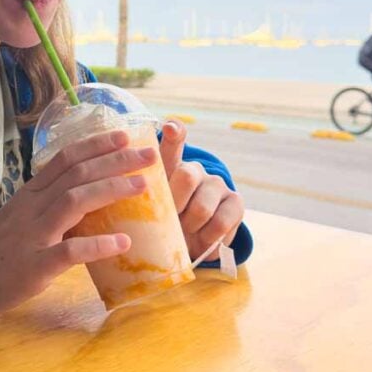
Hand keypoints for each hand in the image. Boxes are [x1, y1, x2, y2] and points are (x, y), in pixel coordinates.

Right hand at [0, 130, 157, 317]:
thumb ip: (51, 202)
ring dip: (111, 189)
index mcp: (31, 193)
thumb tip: (91, 194)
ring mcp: (34, 234)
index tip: (124, 135)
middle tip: (149, 154)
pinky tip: (123, 243)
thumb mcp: (23, 215)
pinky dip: (98, 245)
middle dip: (116, 160)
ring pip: (74, 201)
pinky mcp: (35, 265)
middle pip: (77, 173)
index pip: (65, 158)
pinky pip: (69, 251)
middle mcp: (33, 206)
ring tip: (143, 186)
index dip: (96, 144)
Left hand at [159, 120, 243, 261]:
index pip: (173, 144)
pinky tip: (203, 240)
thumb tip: (136, 198)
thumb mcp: (149, 213)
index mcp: (168, 168)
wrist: (191, 244)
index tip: (170, 127)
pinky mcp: (236, 201)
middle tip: (170, 222)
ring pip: (202, 208)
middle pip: (186, 177)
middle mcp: (194, 170)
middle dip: (176, 205)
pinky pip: (221, 223)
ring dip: (190, 228)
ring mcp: (217, 184)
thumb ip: (145, 203)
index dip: (174, 133)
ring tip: (185, 234)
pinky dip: (209, 239)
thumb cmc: (163, 225)